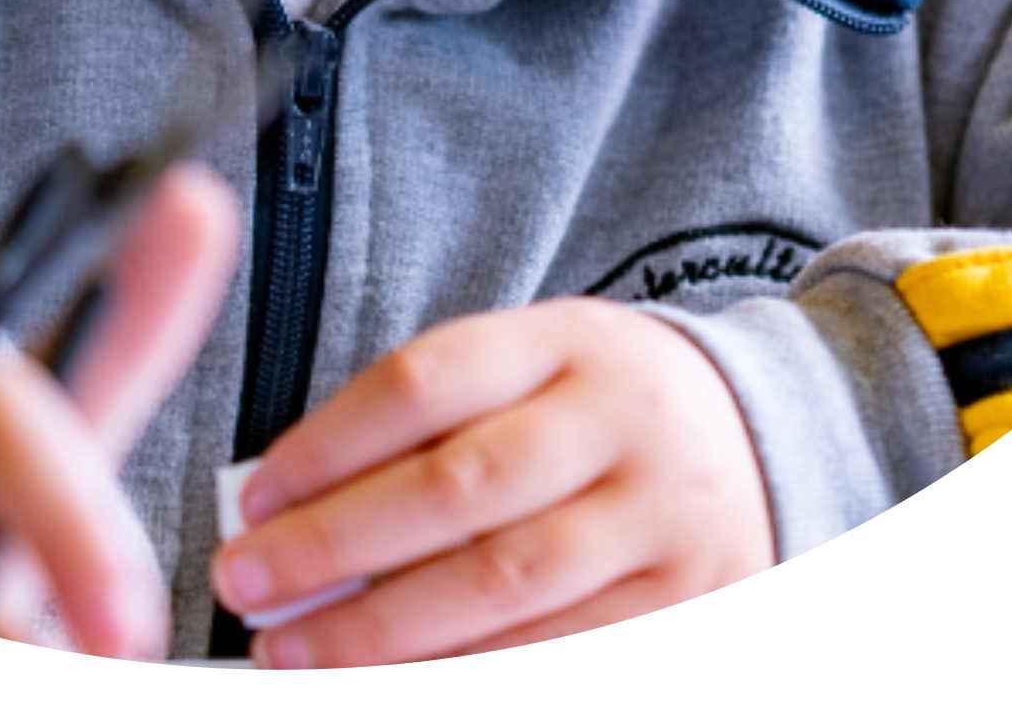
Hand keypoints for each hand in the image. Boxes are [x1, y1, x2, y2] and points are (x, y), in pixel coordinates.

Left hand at [210, 299, 772, 664]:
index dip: (328, 443)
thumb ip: (430, 422)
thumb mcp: (534, 366)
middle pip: (459, 488)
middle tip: (245, 584)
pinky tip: (395, 679)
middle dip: (336, 545)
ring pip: (504, 585)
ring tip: (293, 651)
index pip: (426, 380)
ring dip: (383, 633)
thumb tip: (292, 503)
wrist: (765, 437)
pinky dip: (466, 671)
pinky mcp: (687, 604)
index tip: (254, 498)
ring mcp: (660, 520)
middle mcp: (619, 422)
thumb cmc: (598, 406)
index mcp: (567, 341)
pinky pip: (559, 649)